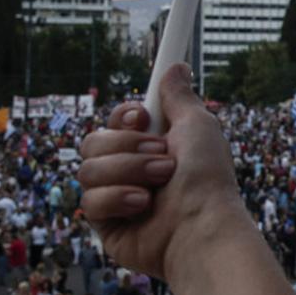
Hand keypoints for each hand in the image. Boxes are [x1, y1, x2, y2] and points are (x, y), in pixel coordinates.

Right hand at [79, 63, 246, 279]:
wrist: (202, 228)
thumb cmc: (206, 178)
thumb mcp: (197, 126)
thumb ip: (179, 97)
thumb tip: (176, 66)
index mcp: (150, 146)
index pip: (114, 122)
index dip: (122, 117)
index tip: (142, 117)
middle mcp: (131, 170)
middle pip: (94, 141)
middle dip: (129, 147)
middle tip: (164, 160)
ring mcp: (116, 196)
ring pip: (88, 168)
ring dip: (129, 172)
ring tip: (159, 186)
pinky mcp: (105, 224)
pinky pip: (89, 200)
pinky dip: (118, 199)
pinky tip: (142, 207)